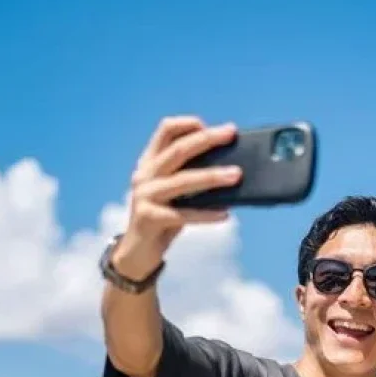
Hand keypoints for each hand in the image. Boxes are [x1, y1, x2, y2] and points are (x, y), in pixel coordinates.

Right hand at [113, 116, 242, 279]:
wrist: (138, 252)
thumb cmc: (165, 218)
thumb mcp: (177, 194)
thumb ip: (194, 178)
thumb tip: (234, 169)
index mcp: (150, 162)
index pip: (165, 131)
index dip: (188, 124)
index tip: (212, 126)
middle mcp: (144, 175)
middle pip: (178, 150)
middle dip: (207, 139)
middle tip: (231, 133)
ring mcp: (144, 195)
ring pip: (183, 180)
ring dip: (212, 176)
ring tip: (237, 175)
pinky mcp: (148, 218)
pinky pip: (183, 214)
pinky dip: (206, 214)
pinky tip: (225, 214)